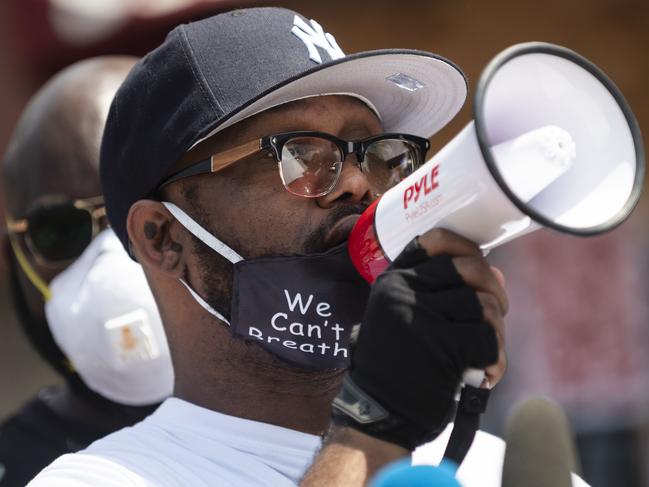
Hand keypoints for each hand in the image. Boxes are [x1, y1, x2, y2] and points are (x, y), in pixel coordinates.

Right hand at [337, 229, 506, 449]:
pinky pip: (487, 339)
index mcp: (392, 281)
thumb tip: (496, 273)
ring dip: (495, 331)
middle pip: (469, 268)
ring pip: (483, 304)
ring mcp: (418, 315)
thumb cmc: (399, 365)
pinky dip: (495, 359)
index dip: (464, 246)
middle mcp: (402, 291)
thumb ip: (443, 293)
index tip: (478, 260)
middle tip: (496, 314)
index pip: (433, 242)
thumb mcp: (405, 319)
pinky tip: (486, 373)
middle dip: (494, 290)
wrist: (379, 412)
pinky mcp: (438, 345)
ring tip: (486, 351)